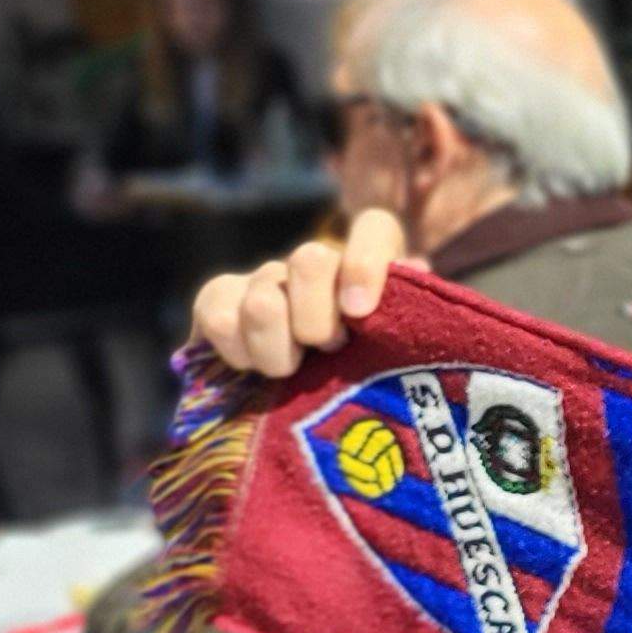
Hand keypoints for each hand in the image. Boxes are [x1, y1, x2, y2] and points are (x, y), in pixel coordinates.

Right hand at [187, 207, 408, 377]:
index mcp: (369, 267)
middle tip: (327, 351)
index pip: (374, 227)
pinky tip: (252, 367)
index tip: (358, 312)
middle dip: (317, 320)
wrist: (307, 405)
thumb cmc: (370, 375)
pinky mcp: (219, 301)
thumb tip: (414, 272)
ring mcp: (265, 278)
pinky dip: (237, 352)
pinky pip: (217, 317)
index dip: (365, 263)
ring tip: (290, 369)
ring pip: (262, 299)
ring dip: (278, 350)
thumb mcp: (403, 351)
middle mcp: (316, 264)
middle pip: (309, 258)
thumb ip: (414, 315)